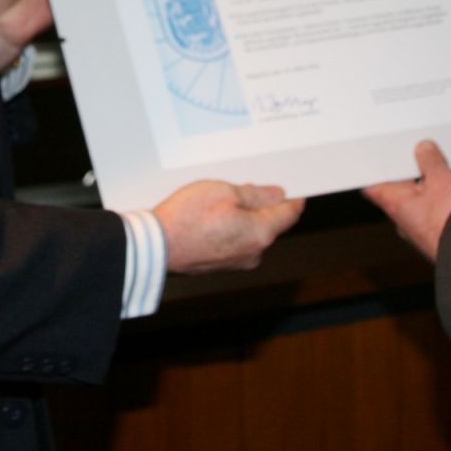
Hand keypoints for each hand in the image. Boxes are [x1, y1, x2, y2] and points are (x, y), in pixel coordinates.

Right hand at [154, 180, 303, 273]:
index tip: (293, 186)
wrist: (156, 246)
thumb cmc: (188, 218)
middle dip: (262, 204)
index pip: (290, 214)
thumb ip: (255, 194)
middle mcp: (254, 253)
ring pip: (251, 232)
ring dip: (243, 215)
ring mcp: (237, 262)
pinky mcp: (221, 264)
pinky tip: (211, 216)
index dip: (293, 197)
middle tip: (242, 185)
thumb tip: (276, 195)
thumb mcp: (224, 191)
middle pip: (270, 223)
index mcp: (261, 234)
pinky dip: (230, 227)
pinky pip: (235, 241)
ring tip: (219, 200)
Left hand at [362, 140, 450, 261]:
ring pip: (431, 198)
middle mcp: (407, 218)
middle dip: (418, 171)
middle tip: (426, 154)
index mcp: (395, 203)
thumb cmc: (449, 219)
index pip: (374, 187)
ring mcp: (426, 227)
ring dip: (443, 181)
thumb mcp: (440, 177)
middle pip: (407, 189)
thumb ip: (430, 160)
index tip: (380, 160)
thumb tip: (424, 151)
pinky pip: (448, 207)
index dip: (376, 172)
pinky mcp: (446, 233)